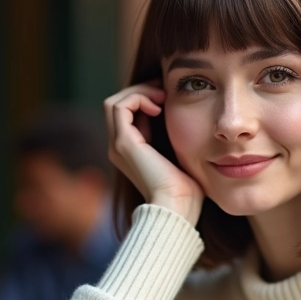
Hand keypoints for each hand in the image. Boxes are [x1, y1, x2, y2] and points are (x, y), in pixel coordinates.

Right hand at [104, 83, 203, 224]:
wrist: (178, 208)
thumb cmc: (186, 188)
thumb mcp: (179, 155)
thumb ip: (173, 137)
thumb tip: (182, 118)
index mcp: (130, 150)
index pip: (126, 113)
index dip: (144, 98)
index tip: (167, 98)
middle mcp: (118, 147)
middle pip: (117, 104)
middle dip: (140, 91)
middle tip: (164, 92)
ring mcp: (118, 145)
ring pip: (114, 102)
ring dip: (139, 92)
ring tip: (161, 98)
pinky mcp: (123, 143)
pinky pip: (119, 107)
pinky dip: (138, 99)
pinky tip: (158, 107)